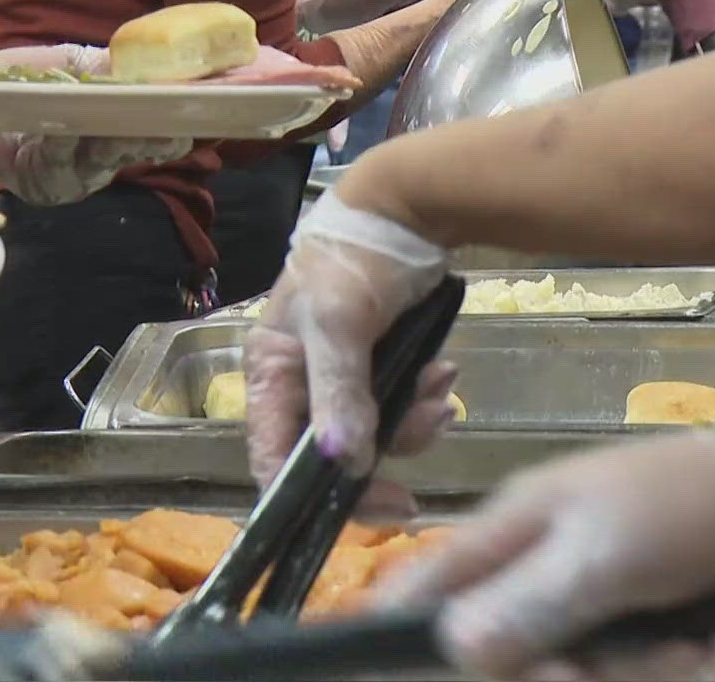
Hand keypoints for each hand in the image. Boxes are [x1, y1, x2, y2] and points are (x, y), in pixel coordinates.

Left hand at [0, 46, 193, 206]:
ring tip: (125, 126)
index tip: (202, 111)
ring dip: (113, 143)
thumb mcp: (64, 62)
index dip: (180, 123)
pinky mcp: (43, 186)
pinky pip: (57, 166)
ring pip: (103, 161)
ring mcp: (76, 175)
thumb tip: (143, 61)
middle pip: (138, 148)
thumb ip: (101, 65)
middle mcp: (103, 157)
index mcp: (115, 126)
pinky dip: (59, 146)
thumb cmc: (17, 81)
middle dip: (156, 135)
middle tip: (172, 124)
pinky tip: (60, 131)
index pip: (159, 130)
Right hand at [242, 192, 450, 510]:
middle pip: (333, 452)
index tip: (377, 508)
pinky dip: (422, 399)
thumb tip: (343, 463)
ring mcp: (340, 374)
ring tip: (441, 390)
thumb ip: (339, 391)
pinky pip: (398, 405)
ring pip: (374, 432)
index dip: (313, 496)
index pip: (273, 457)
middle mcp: (298, 381)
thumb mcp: (341, 321)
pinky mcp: (377, 363)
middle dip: (385, 452)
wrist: (409, 206)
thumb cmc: (357, 258)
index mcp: (270, 371)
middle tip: (430, 439)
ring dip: (413, 422)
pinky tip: (444, 374)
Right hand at [375, 424, 714, 680]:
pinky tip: (691, 651)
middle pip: (500, 643)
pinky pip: (615, 658)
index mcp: (511, 525)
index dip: (407, 630)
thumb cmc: (681, 514)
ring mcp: (579, 582)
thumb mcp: (601, 561)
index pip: (429, 580)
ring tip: (679, 656)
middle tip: (589, 675)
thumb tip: (451, 646)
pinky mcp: (624, 606)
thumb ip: (524, 605)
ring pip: (564, 659)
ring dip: (623, 671)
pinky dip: (652, 662)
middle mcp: (533, 555)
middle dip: (551, 670)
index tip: (412, 675)